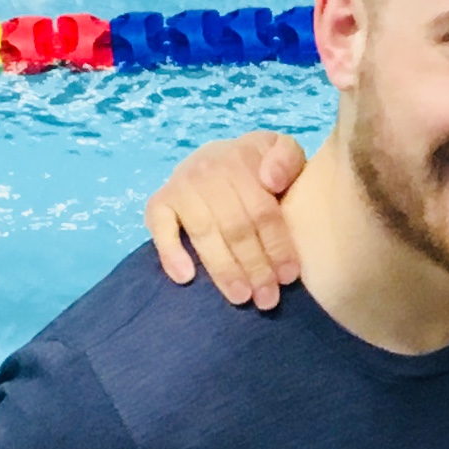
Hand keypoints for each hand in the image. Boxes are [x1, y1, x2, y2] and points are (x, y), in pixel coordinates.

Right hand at [144, 131, 308, 307]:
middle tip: (267, 298)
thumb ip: (287, 158)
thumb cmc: (261, 164)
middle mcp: (208, 171)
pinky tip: (185, 278)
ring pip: (204, 233)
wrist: (224, 156)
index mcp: (242, 159)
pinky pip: (159, 227)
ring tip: (240, 296)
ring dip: (223, 269)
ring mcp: (182, 186)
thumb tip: (270, 180)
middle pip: (235, 227)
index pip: (262, 211)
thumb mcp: (281, 150)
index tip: (288, 276)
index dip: (277, 246)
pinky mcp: (160, 201)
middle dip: (254, 266)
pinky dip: (170, 252)